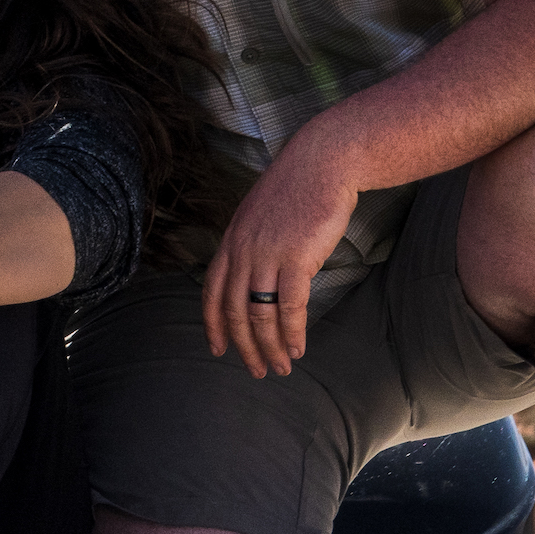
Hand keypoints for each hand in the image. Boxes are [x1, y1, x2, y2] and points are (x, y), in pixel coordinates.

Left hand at [201, 136, 357, 376]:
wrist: (322, 163)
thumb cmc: (296, 190)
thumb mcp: (259, 216)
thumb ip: (251, 246)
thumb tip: (254, 276)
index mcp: (231, 241)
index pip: (212, 292)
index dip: (213, 325)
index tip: (217, 349)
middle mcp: (242, 251)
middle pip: (234, 311)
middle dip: (244, 347)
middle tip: (256, 370)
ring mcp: (267, 255)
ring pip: (260, 314)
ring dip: (270, 346)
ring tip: (281, 366)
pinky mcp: (296, 258)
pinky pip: (290, 306)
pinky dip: (292, 332)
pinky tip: (298, 348)